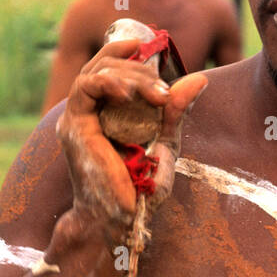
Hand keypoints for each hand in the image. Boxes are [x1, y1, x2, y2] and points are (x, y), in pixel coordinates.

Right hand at [56, 37, 206, 222]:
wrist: (122, 221)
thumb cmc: (140, 188)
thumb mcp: (164, 143)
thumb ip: (175, 112)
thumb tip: (201, 78)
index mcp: (108, 111)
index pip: (114, 67)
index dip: (133, 55)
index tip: (159, 57)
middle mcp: (91, 110)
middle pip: (105, 64)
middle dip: (137, 67)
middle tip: (162, 90)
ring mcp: (80, 117)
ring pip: (95, 70)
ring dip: (126, 73)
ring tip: (153, 90)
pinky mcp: (75, 127)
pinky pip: (85, 88)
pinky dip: (107, 81)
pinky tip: (129, 91)